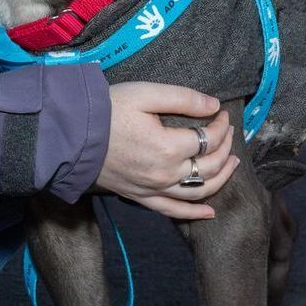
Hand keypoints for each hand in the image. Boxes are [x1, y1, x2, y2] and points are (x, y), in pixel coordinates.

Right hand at [95, 83, 238, 219]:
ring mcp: (154, 189)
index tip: (221, 113)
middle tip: (229, 133)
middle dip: (225, 148)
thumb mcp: (145, 93)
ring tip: (233, 164)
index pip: (208, 139)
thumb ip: (182, 98)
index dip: (220, 125)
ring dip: (221, 178)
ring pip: (198, 191)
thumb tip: (213, 105)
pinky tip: (210, 211)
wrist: (72, 135)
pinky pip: (173, 211)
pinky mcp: (141, 196)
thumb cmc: (107, 110)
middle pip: (209, 167)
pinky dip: (194, 213)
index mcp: (169, 146)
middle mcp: (166, 173)